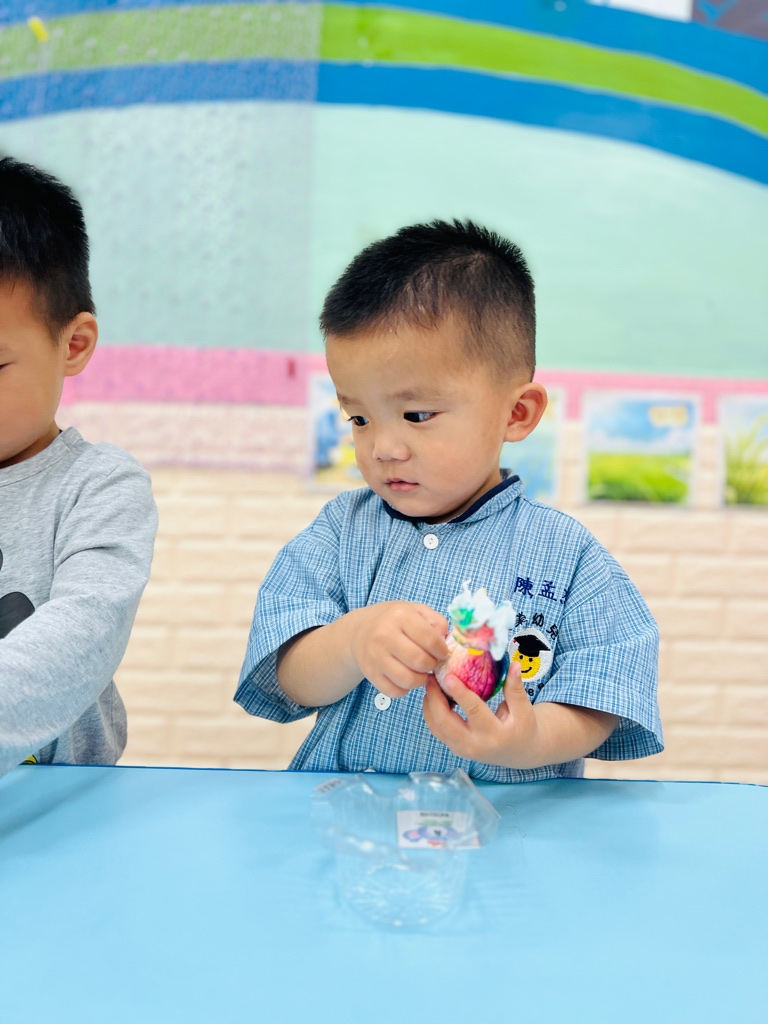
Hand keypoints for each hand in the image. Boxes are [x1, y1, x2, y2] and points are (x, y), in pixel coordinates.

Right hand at [350, 602, 448, 699]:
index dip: (442, 650)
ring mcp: (375, 655)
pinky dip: (405, 689)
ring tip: (420, 671)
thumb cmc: (394, 621)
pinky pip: (395, 691)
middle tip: (431, 661)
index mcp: (400, 615)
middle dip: (432, 665)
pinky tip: (406, 677)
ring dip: (420, 679)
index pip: (430, 639)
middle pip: (420, 661)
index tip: (441, 652)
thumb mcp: (415, 610)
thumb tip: (445, 642)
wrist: (359, 630)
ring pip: (409, 680)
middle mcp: (384, 635)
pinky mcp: (369, 672)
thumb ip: (436, 621)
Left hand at [422, 661, 543, 768]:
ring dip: (429, 704)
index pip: (473, 711)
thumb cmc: (522, 729)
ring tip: (430, 682)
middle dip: (434, 698)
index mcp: (493, 735)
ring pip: (436, 726)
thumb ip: (516, 688)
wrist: (518, 753)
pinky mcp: (454, 747)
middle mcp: (474, 745)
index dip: (459, 693)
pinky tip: (434, 695)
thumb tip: (513, 664)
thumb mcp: (524, 710)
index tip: (448, 676)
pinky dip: (431, 711)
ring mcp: (461, 749)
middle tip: (431, 676)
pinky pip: (436, 729)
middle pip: (445, 722)